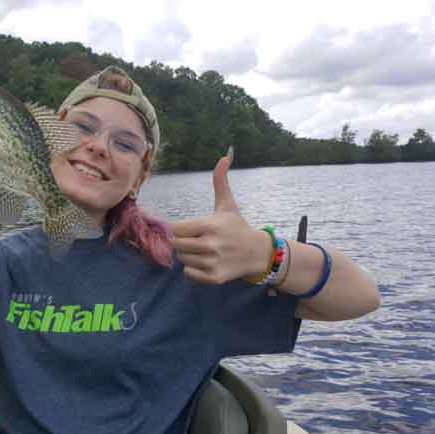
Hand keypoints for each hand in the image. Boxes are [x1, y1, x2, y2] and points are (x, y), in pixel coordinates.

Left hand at [168, 151, 270, 283]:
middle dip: (184, 242)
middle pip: (176, 245)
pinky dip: (193, 270)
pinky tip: (206, 263)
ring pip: (182, 259)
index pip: (176, 229)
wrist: (258, 253)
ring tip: (204, 251)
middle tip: (197, 240)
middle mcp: (211, 244)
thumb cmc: (237, 226)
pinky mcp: (214, 277)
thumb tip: (224, 156)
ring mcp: (212, 262)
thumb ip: (220, 182)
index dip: (183, 229)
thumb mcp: (228, 204)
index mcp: (210, 225)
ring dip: (189, 256)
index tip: (194, 229)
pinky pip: (188, 274)